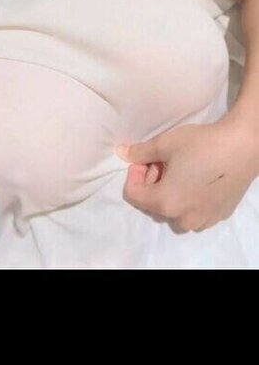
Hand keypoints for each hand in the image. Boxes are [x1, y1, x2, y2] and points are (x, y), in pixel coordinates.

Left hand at [116, 116, 258, 232]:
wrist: (242, 147)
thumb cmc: (202, 144)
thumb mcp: (165, 144)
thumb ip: (140, 152)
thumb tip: (122, 152)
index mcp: (165, 202)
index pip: (132, 194)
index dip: (135, 173)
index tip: (147, 158)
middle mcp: (183, 218)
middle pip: (153, 203)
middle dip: (152, 182)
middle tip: (164, 161)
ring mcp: (203, 220)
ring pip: (174, 210)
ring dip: (171, 192)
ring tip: (182, 169)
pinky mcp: (218, 216)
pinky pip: (194, 211)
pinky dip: (189, 198)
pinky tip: (198, 178)